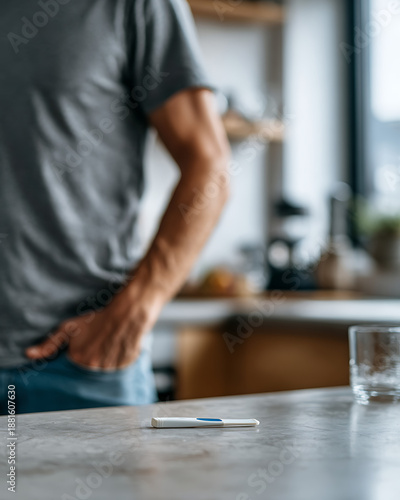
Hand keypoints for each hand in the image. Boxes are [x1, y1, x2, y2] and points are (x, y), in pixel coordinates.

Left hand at [25, 286, 160, 368]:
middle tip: (99, 340)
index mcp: (79, 359)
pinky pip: (119, 367)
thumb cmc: (99, 316)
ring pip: (105, 368)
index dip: (81, 352)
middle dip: (93, 356)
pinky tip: (119, 344)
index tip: (87, 343)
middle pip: (90, 367)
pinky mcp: (126, 365)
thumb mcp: (69, 327)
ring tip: (110, 341)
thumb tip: (29, 354)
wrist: (129, 309)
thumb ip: (49, 343)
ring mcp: (111, 367)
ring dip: (107, 358)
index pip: (75, 365)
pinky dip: (119, 358)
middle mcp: (94, 367)